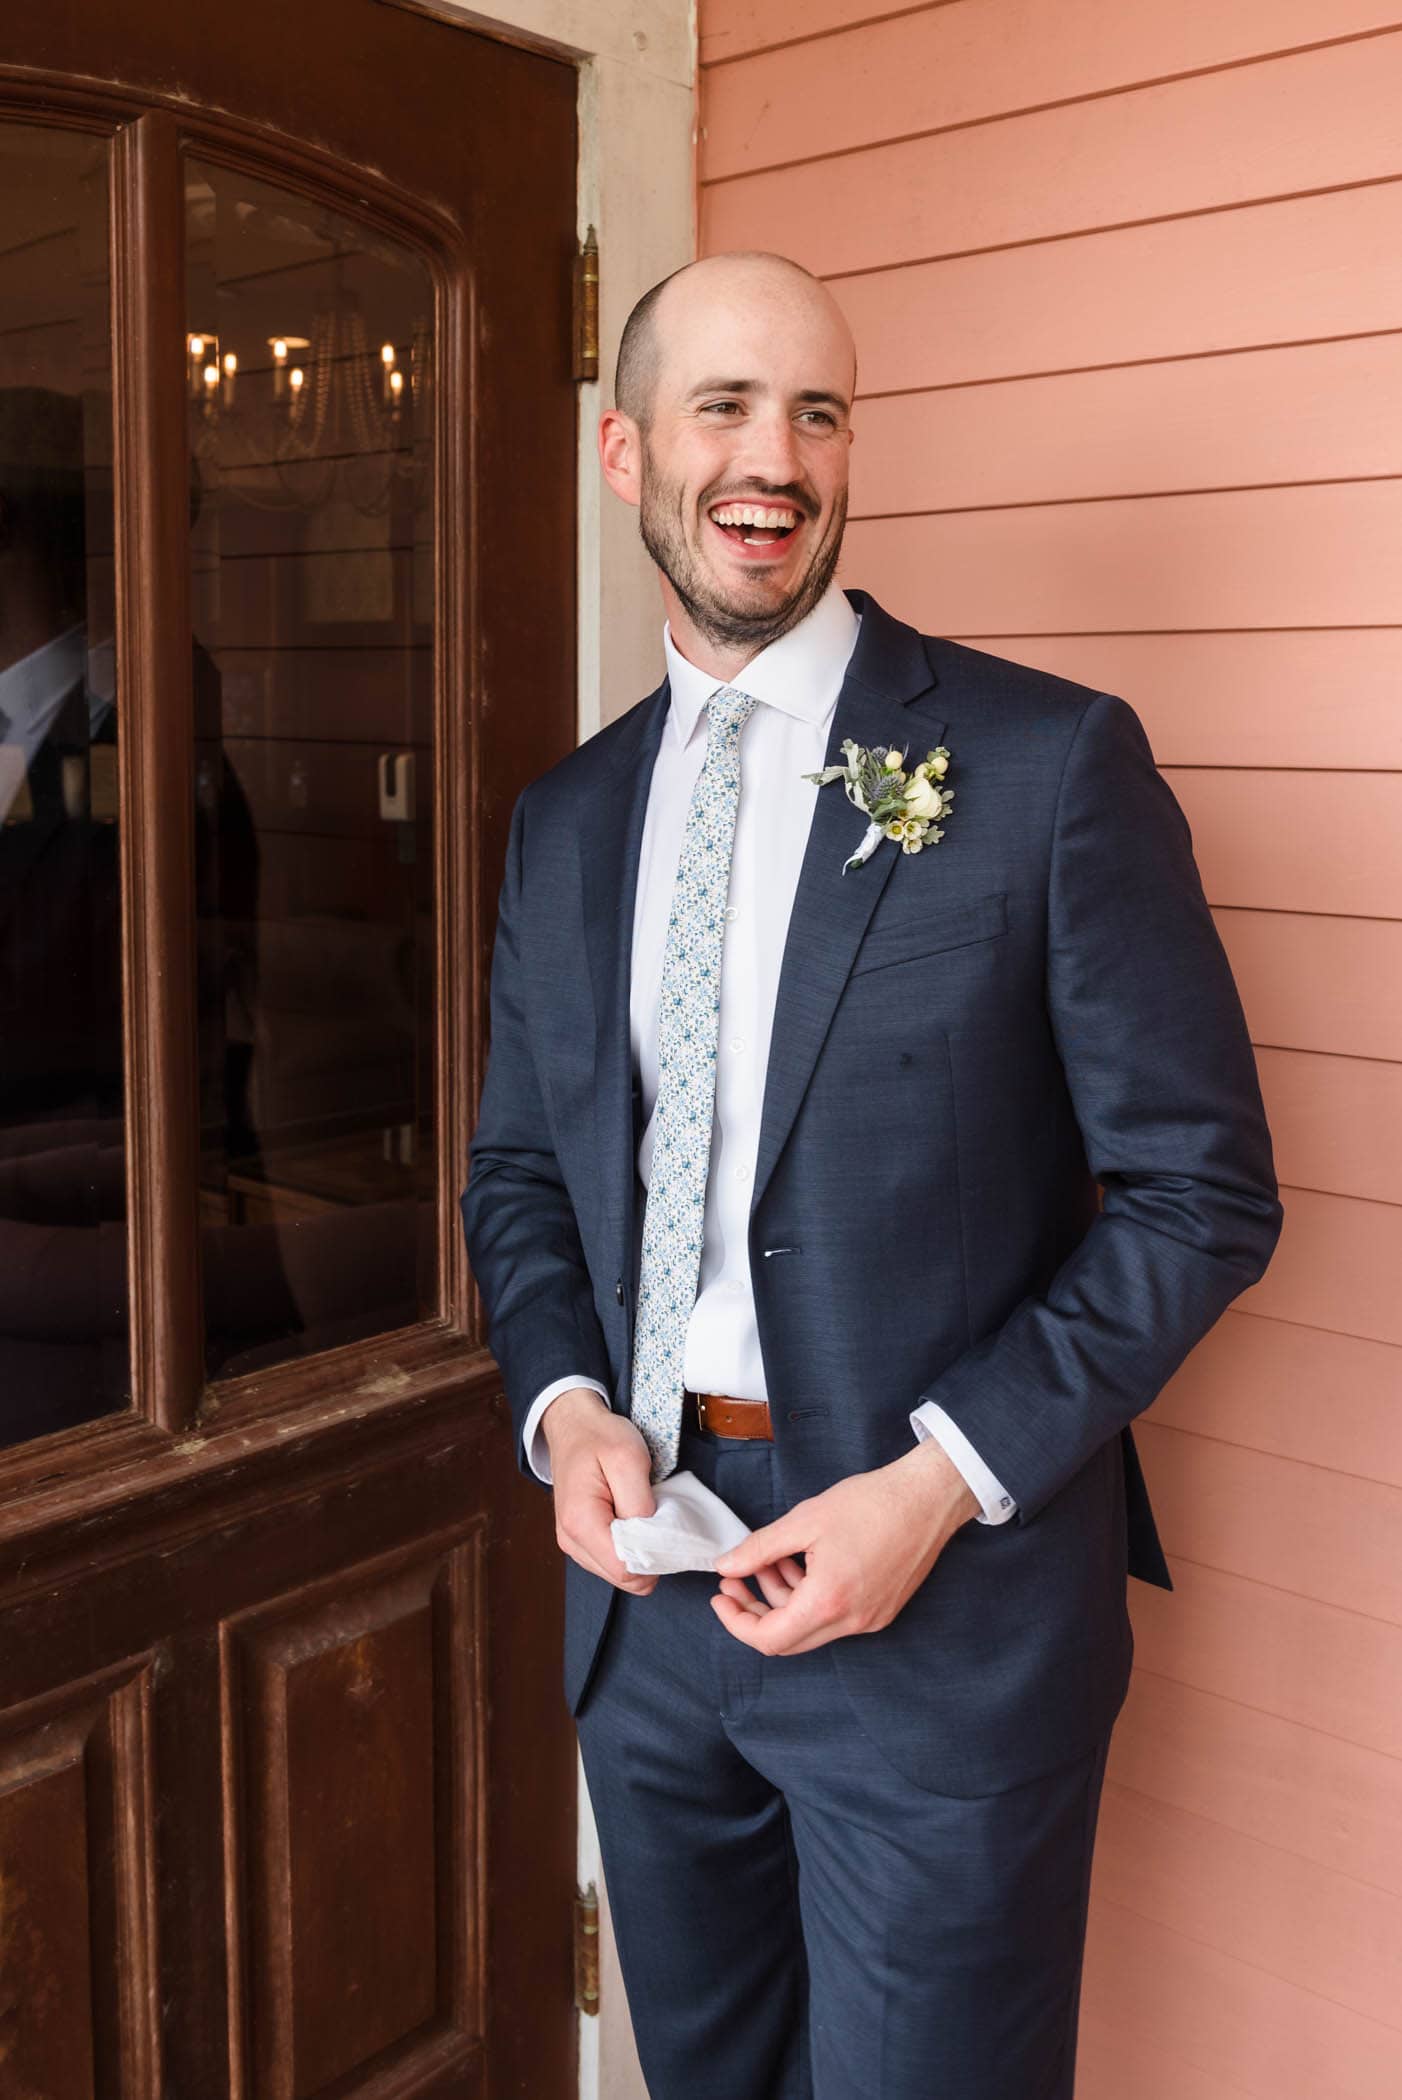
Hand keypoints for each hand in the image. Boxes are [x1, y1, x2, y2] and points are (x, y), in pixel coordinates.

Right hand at [543, 1387, 659, 1596]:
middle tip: (657, 1517)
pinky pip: (612, 1561)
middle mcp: (571, 1541)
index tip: (666, 1526)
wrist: (573, 1426)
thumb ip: (640, 1504)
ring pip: (619, 1573)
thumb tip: (651, 1542)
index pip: (625, 1570)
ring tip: (642, 1514)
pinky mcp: (579, 1541)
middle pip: (623, 1577)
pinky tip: (632, 1519)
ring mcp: (573, 1544)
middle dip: (648, 1555)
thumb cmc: (600, 1437)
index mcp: (580, 1523)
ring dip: (639, 1551)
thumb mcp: (629, 1459)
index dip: (654, 1556)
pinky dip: (629, 1547)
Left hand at [710, 1437, 980, 1654]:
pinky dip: (809, 1597)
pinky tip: (801, 1563)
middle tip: (734, 1579)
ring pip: (810, 1627)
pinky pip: (833, 1616)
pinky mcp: (881, 1610)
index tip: (720, 1596)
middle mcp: (852, 1622)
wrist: (927, 1498)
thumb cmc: (870, 1503)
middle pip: (788, 1639)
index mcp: (828, 1602)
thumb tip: (726, 1566)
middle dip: (754, 1611)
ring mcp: (870, 1620)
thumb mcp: (804, 1520)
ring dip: (782, 1599)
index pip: (769, 1639)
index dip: (737, 1622)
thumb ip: (759, 1549)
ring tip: (769, 1560)